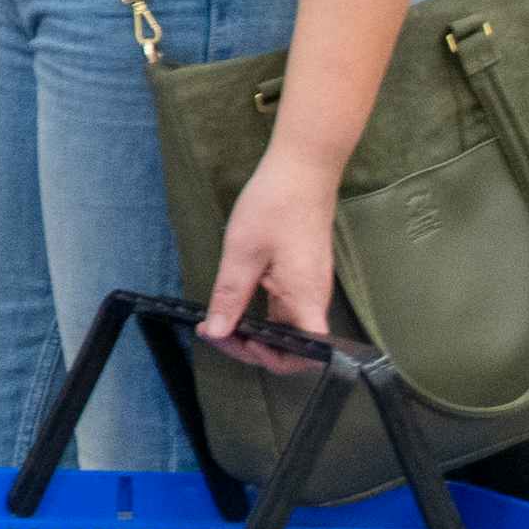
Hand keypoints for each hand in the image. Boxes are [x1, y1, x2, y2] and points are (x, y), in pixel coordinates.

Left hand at [204, 152, 339, 348]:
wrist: (302, 168)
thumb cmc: (275, 205)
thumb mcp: (242, 253)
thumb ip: (229, 297)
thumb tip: (217, 332)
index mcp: (305, 299)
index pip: (305, 354)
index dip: (273, 359)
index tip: (237, 341)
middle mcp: (312, 299)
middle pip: (291, 344)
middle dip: (253, 347)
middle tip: (215, 331)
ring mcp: (308, 287)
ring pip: (285, 326)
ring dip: (255, 331)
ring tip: (220, 322)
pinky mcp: (301, 275)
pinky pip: (284, 308)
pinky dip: (260, 313)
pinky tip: (235, 302)